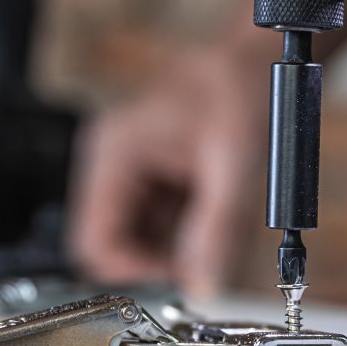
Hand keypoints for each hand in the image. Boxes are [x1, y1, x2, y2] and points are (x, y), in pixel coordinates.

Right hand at [70, 47, 268, 298]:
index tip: (177, 281)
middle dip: (153, 264)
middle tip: (200, 266)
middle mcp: (110, 165)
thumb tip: (204, 286)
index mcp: (113, 155)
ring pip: (135, 240)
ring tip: (212, 238)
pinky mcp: (149, 180)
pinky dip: (182, 237)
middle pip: (111, 244)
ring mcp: (127, 172)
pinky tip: (210, 222)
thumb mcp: (231, 166)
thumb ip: (217, 232)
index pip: (94, 242)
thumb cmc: (235, 89)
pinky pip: (156, 226)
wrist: (252, 60)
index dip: (133, 272)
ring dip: (170, 252)